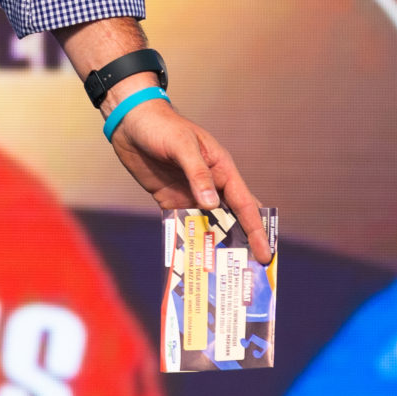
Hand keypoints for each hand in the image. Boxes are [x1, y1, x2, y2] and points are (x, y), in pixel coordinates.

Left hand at [109, 97, 271, 263]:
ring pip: (208, 225)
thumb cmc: (162, 127)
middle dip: (241, 243)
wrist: (130, 122)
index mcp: (221, 169)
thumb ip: (197, 174)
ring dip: (213, 245)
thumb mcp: (181, 146)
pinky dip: (187, 240)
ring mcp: (190, 194)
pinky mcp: (170, 200)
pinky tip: (188, 259)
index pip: (244, 204)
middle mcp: (210, 185)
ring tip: (221, 274)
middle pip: (231, 218)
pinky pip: (182, 224)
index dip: (256, 230)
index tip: (266, 254)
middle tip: (250, 273)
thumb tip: (212, 205)